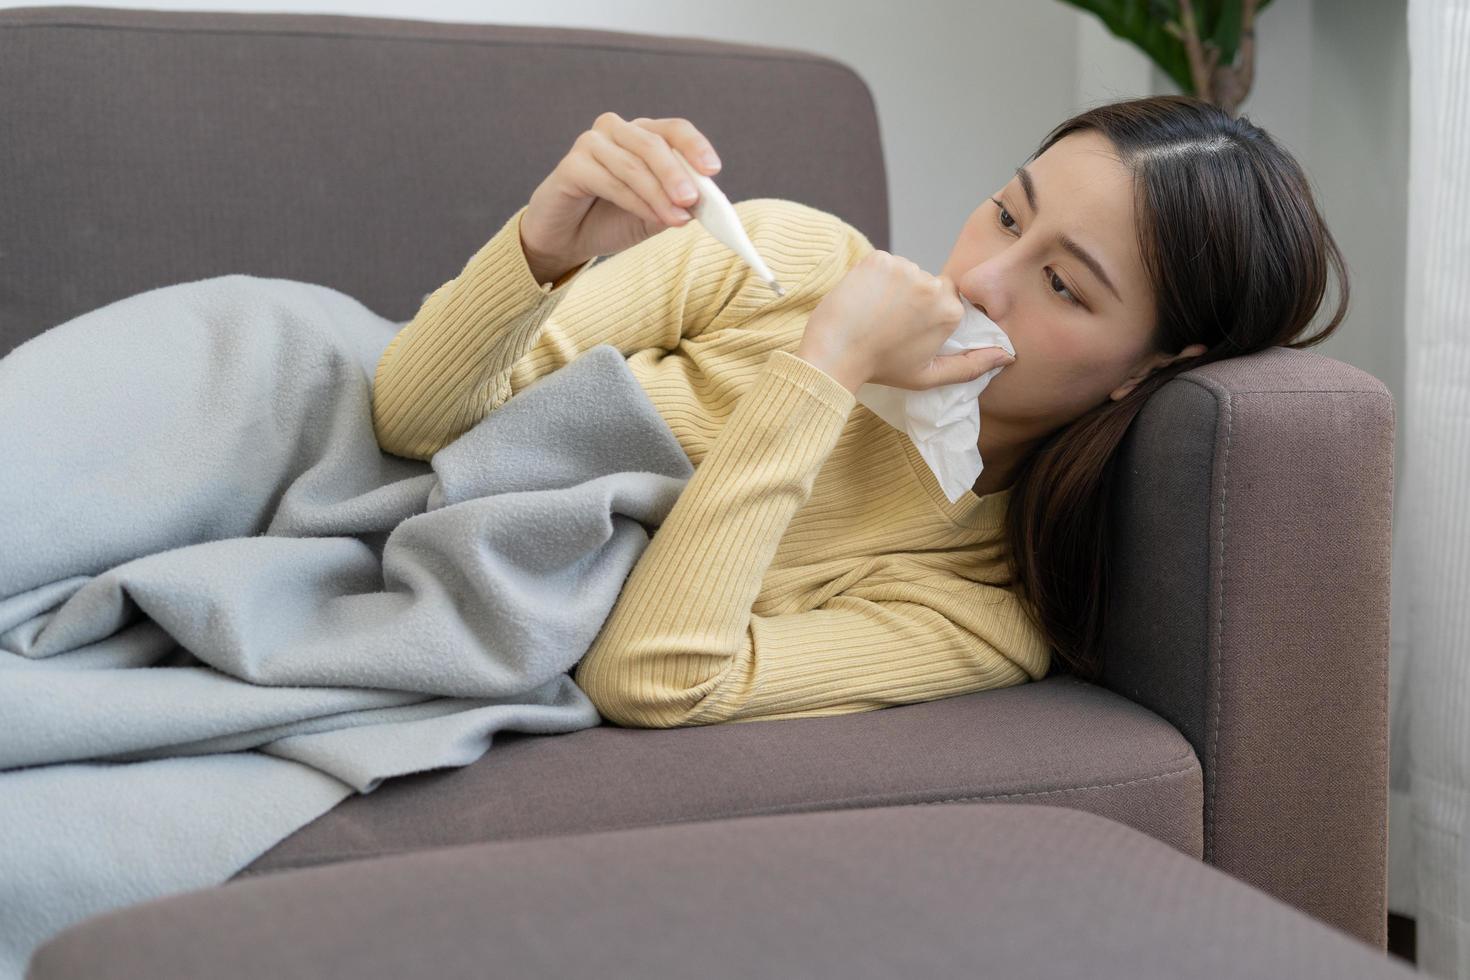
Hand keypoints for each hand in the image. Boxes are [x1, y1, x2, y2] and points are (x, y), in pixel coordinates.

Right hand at [519, 112, 723, 281]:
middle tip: (692, 200)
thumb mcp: (655, 213)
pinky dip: (634, 201)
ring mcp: (591, 143)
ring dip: (658, 194)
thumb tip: (704, 201)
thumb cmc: (612, 219)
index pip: (674, 129)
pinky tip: (649, 217)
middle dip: (676, 174)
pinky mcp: (571, 165)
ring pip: (633, 164)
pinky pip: (609, 180)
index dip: (695, 146)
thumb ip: (677, 203)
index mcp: (642, 135)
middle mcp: (617, 130)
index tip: (713, 170)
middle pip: (653, 143)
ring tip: (677, 219)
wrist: (568, 239)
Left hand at [796, 250, 1014, 392]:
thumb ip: (971, 365)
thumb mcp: (930, 375)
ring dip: (893, 287)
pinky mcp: (878, 258)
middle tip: (888, 324)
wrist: (834, 354)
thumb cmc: (882, 368)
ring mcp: (904, 268)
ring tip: (874, 313)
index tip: (907, 330)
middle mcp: (932, 284)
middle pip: (928, 283)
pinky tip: (864, 299)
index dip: (926, 315)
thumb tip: (1007, 356)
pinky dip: (874, 277)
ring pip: (905, 272)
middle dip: (912, 299)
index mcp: (950, 311)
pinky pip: (883, 263)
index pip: (946, 300)